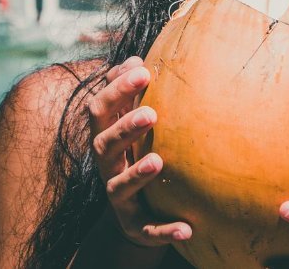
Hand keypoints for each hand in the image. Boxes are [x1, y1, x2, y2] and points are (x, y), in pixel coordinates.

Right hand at [87, 56, 191, 245]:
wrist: (136, 214)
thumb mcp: (130, 124)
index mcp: (106, 137)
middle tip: (151, 114)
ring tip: (158, 161)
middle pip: (103, 144)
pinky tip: (187, 229)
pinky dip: (165, 231)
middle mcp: (107, 166)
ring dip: (137, 174)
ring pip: (118, 186)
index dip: (117, 89)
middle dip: (124, 128)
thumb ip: (129, 94)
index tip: (142, 70)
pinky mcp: (136, 226)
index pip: (101, 109)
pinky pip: (148, 230)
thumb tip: (136, 57)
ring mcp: (119, 197)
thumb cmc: (134, 155)